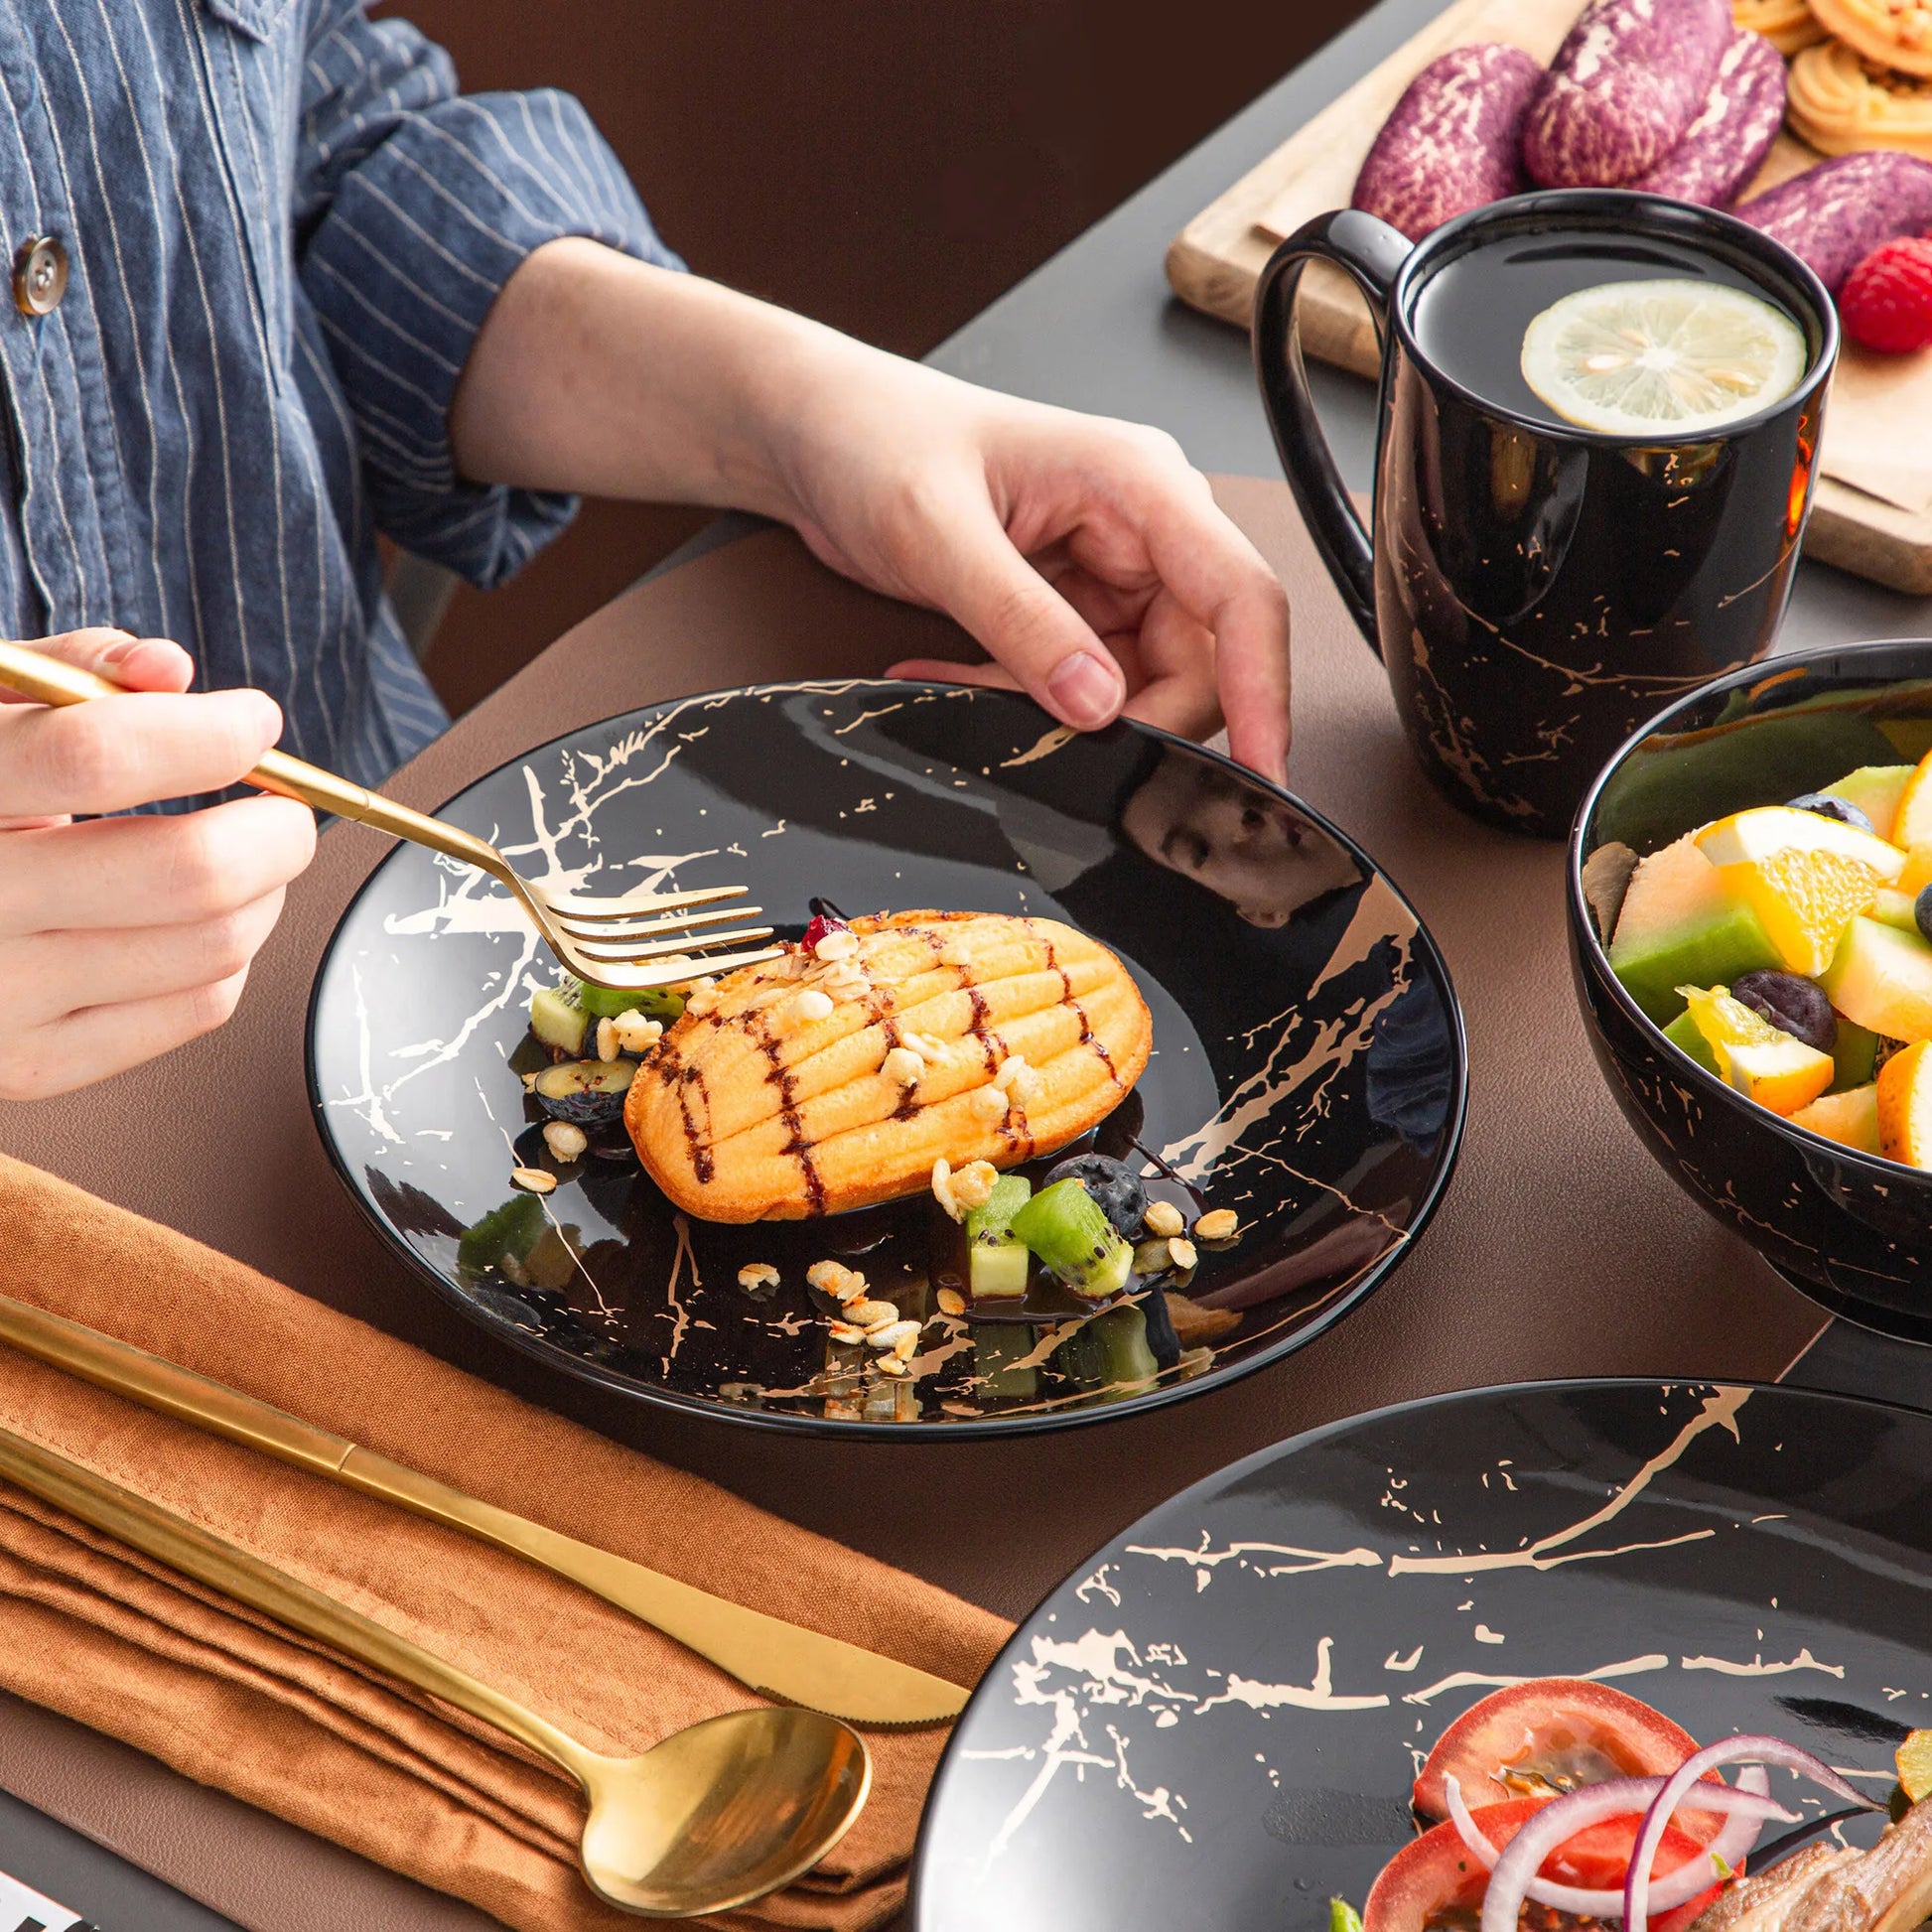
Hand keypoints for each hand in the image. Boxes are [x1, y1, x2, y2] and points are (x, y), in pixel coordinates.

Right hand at [0, 630, 315, 1099]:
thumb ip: (64, 673)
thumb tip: (168, 670)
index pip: (97, 757)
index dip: (206, 734)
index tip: (255, 722)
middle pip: (185, 872)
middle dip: (272, 832)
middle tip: (281, 809)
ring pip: (211, 947)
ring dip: (265, 894)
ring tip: (245, 859)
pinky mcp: (27, 1067)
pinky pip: (195, 1011)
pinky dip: (228, 958)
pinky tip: (195, 922)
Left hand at [767, 359, 1292, 780]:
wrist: (819, 433)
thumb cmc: (877, 437)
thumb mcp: (938, 534)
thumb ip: (1022, 623)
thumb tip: (1097, 705)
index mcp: (1139, 484)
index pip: (1242, 597)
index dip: (1263, 690)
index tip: (1263, 769)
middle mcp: (1143, 527)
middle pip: (1197, 661)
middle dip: (1129, 718)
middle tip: (1045, 741)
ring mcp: (1110, 570)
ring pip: (1136, 685)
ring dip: (1060, 713)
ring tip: (970, 684)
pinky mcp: (1072, 604)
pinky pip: (1081, 684)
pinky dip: (1022, 699)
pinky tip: (956, 676)